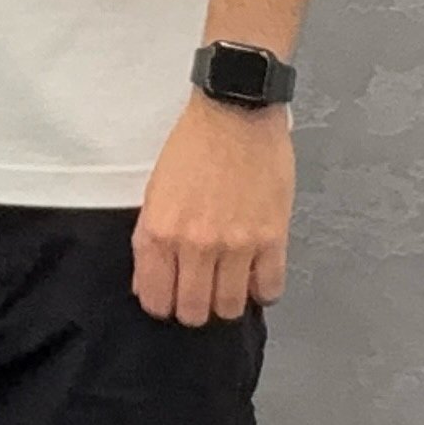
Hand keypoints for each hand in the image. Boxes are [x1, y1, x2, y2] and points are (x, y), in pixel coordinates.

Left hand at [133, 94, 293, 325]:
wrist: (236, 112)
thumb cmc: (191, 146)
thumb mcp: (155, 192)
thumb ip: (152, 241)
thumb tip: (151, 284)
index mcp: (160, 232)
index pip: (157, 301)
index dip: (163, 304)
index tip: (171, 296)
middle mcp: (195, 246)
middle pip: (194, 312)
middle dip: (195, 307)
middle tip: (201, 290)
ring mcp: (236, 245)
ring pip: (231, 307)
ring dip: (228, 300)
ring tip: (230, 282)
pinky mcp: (272, 238)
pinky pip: (270, 288)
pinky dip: (263, 289)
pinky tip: (257, 275)